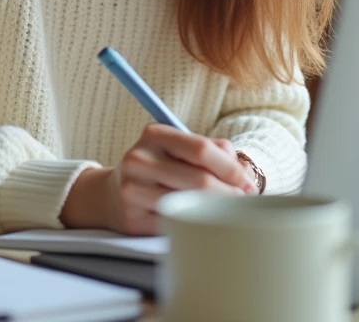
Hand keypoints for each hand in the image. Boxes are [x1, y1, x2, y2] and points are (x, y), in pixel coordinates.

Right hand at [61, 124, 258, 234]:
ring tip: (228, 210)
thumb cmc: (160, 168)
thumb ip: (216, 152)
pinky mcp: (132, 219)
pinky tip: (203, 220)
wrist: (111, 195)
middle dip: (231, 193)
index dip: (231, 168)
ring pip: (189, 204)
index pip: (202, 149)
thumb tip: (246, 174)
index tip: (248, 183)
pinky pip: (175, 224)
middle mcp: (139, 159)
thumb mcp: (181, 149)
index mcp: (154, 135)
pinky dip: (195, 223)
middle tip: (244, 201)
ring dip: (217, 210)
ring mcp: (132, 190)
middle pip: (199, 180)